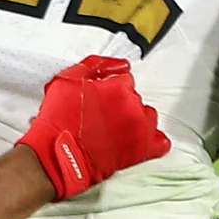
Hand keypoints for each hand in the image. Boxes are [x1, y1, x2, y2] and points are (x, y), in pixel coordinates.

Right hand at [17, 56, 170, 199]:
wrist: (58, 154)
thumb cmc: (59, 120)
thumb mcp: (68, 79)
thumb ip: (96, 65)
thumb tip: (119, 65)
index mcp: (119, 88)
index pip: (125, 80)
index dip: (111, 88)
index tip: (101, 97)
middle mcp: (133, 107)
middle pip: (135, 98)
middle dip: (121, 104)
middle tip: (102, 115)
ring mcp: (140, 129)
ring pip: (147, 117)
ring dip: (134, 120)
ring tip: (114, 129)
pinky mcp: (142, 150)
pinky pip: (160, 143)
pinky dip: (151, 141)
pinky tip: (135, 141)